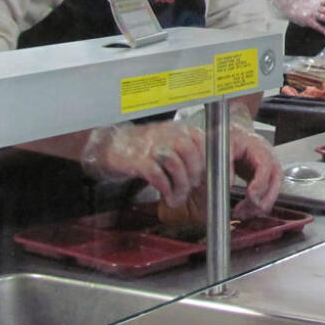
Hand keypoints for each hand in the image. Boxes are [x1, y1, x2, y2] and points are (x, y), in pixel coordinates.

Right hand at [82, 122, 205, 207]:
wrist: (110, 146)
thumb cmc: (144, 147)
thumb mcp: (170, 143)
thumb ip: (190, 152)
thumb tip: (215, 169)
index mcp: (177, 129)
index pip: (200, 138)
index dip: (206, 158)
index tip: (206, 174)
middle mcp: (165, 133)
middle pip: (189, 150)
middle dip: (193, 173)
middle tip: (191, 186)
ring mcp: (150, 145)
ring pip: (174, 163)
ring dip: (180, 184)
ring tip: (178, 195)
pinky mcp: (137, 160)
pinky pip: (156, 174)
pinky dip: (165, 187)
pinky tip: (166, 194)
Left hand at [172, 103, 283, 217]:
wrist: (234, 133)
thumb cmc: (230, 137)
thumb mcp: (224, 146)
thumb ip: (225, 163)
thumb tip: (227, 185)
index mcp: (260, 148)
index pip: (267, 166)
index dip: (260, 183)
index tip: (250, 196)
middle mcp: (269, 159)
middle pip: (276, 182)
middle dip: (263, 200)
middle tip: (246, 211)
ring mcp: (269, 169)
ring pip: (273, 191)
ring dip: (259, 206)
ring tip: (241, 213)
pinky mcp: (265, 178)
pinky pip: (266, 194)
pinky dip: (256, 205)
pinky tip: (244, 210)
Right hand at [271, 0, 324, 34]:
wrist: (287, 5)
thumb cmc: (296, 5)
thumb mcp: (308, 2)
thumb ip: (315, 6)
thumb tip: (322, 11)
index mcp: (315, 1)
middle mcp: (315, 7)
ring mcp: (311, 13)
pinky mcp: (307, 20)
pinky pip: (317, 26)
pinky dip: (324, 30)